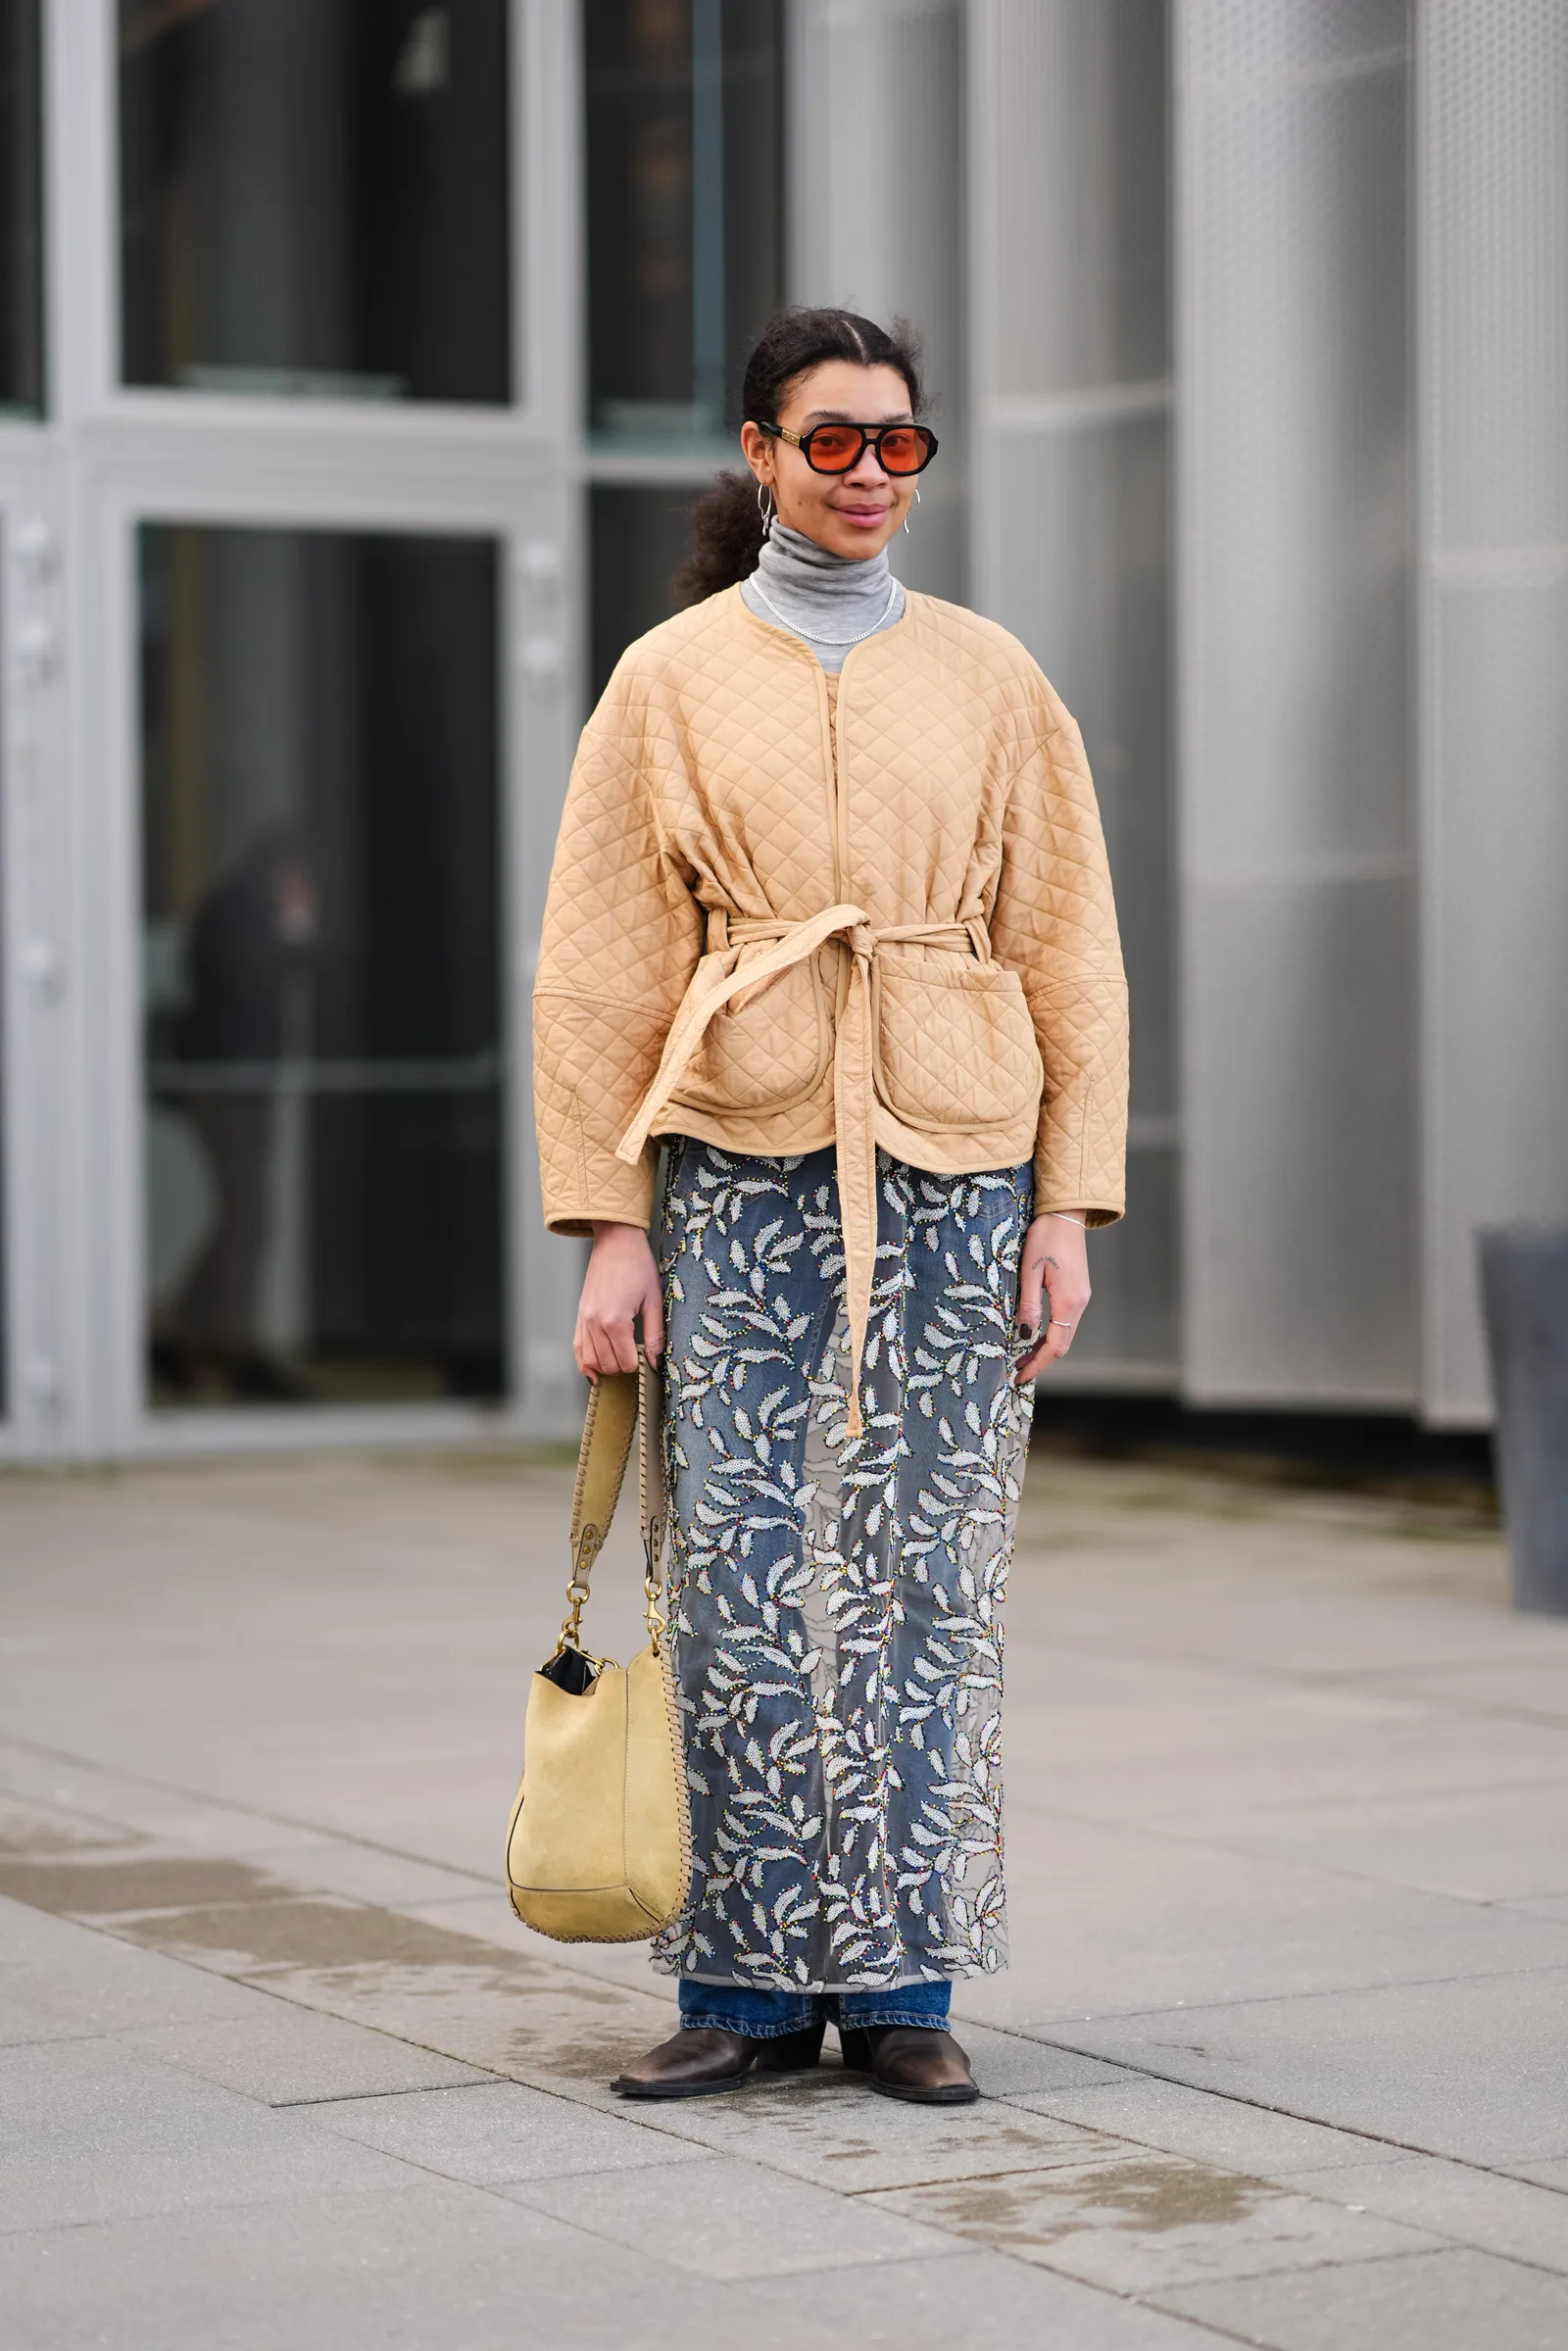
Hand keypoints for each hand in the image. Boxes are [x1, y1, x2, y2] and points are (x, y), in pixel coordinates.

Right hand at [575, 1223, 663, 1379]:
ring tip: (622, 1363)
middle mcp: (594, 1323)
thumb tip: (656, 1362)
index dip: (640, 1365)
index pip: (626, 1362)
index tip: (648, 1357)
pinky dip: (585, 1364)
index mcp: (615, 1320)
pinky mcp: (579, 1316)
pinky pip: (578, 1349)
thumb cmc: (638, 1266)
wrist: (616, 1241)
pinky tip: (595, 1373)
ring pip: (591, 1361)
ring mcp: (583, 1320)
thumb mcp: (653, 1301)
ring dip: (607, 1367)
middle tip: (639, 1359)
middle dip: (624, 1368)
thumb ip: (655, 1335)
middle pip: (608, 1365)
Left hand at [1013, 1212, 1090, 1383]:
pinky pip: (1067, 1321)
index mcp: (1068, 1301)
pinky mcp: (1078, 1291)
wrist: (1066, 1214)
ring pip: (1065, 1334)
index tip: (1019, 1377)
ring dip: (1045, 1348)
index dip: (1038, 1364)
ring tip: (1022, 1357)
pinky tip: (1036, 1335)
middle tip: (1017, 1371)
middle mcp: (1080, 1303)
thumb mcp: (1030, 1271)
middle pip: (1063, 1344)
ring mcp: (1081, 1297)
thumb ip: (1028, 1305)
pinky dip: (1052, 1334)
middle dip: (1040, 1361)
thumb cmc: (1045, 1238)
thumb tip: (1025, 1337)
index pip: (1055, 1346)